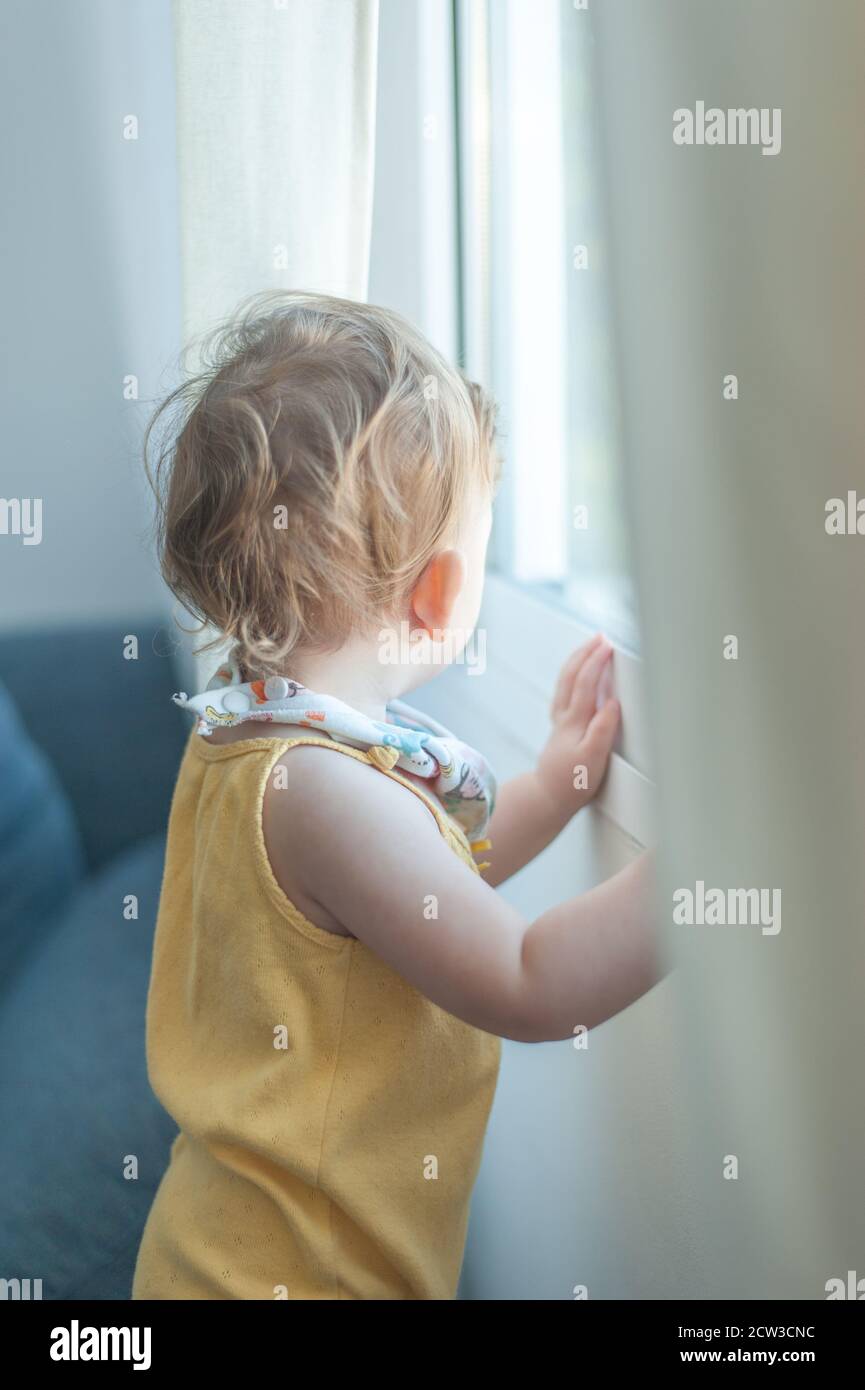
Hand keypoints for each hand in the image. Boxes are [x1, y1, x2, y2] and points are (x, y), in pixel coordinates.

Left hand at [534, 634, 620, 819]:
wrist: (548, 797)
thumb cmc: (573, 781)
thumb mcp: (593, 758)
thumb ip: (603, 729)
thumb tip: (613, 703)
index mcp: (574, 721)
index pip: (585, 682)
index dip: (596, 662)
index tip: (609, 646)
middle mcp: (564, 716)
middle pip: (571, 675)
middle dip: (585, 653)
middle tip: (600, 638)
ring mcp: (560, 721)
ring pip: (565, 682)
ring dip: (577, 661)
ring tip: (590, 647)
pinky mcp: (561, 728)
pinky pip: (564, 692)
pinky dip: (572, 677)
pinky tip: (578, 677)